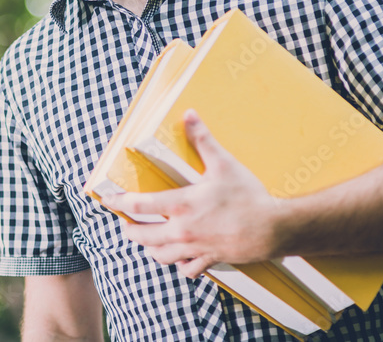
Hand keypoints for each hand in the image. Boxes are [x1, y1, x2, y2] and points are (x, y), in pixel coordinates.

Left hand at [104, 109, 286, 278]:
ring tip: (147, 241)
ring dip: (150, 248)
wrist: (274, 228)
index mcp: (182, 205)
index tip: (107, 200)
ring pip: (161, 256)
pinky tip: (179, 258)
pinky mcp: (210, 259)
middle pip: (144, 236)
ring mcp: (195, 247)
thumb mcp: (224, 163)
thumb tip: (189, 114)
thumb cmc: (248, 196)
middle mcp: (183, 230)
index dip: (120, 202)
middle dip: (131, 230)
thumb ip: (203, 139)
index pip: (140, 205)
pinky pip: (186, 269)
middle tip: (126, 224)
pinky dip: (179, 264)